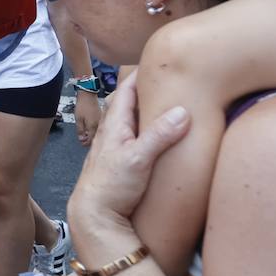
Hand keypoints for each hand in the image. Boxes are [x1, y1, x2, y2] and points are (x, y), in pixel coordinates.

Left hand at [68, 71, 191, 231]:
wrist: (94, 216)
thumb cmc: (111, 186)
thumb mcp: (138, 159)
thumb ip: (159, 135)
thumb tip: (182, 111)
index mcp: (114, 125)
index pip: (126, 89)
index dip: (140, 73)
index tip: (158, 60)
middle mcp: (112, 132)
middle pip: (128, 102)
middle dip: (145, 89)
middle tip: (168, 79)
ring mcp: (114, 147)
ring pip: (130, 120)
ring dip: (145, 110)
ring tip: (166, 103)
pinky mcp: (120, 162)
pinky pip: (133, 137)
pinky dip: (145, 129)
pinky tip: (156, 136)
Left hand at [74, 90, 101, 146]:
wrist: (88, 95)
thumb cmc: (83, 106)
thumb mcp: (78, 119)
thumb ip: (80, 130)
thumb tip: (81, 139)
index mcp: (93, 127)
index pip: (91, 140)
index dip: (86, 143)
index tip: (82, 143)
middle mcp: (99, 125)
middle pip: (95, 137)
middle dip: (89, 140)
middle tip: (83, 140)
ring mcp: (101, 121)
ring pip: (97, 132)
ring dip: (91, 135)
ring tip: (85, 134)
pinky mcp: (101, 117)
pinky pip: (98, 127)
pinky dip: (94, 129)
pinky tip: (89, 128)